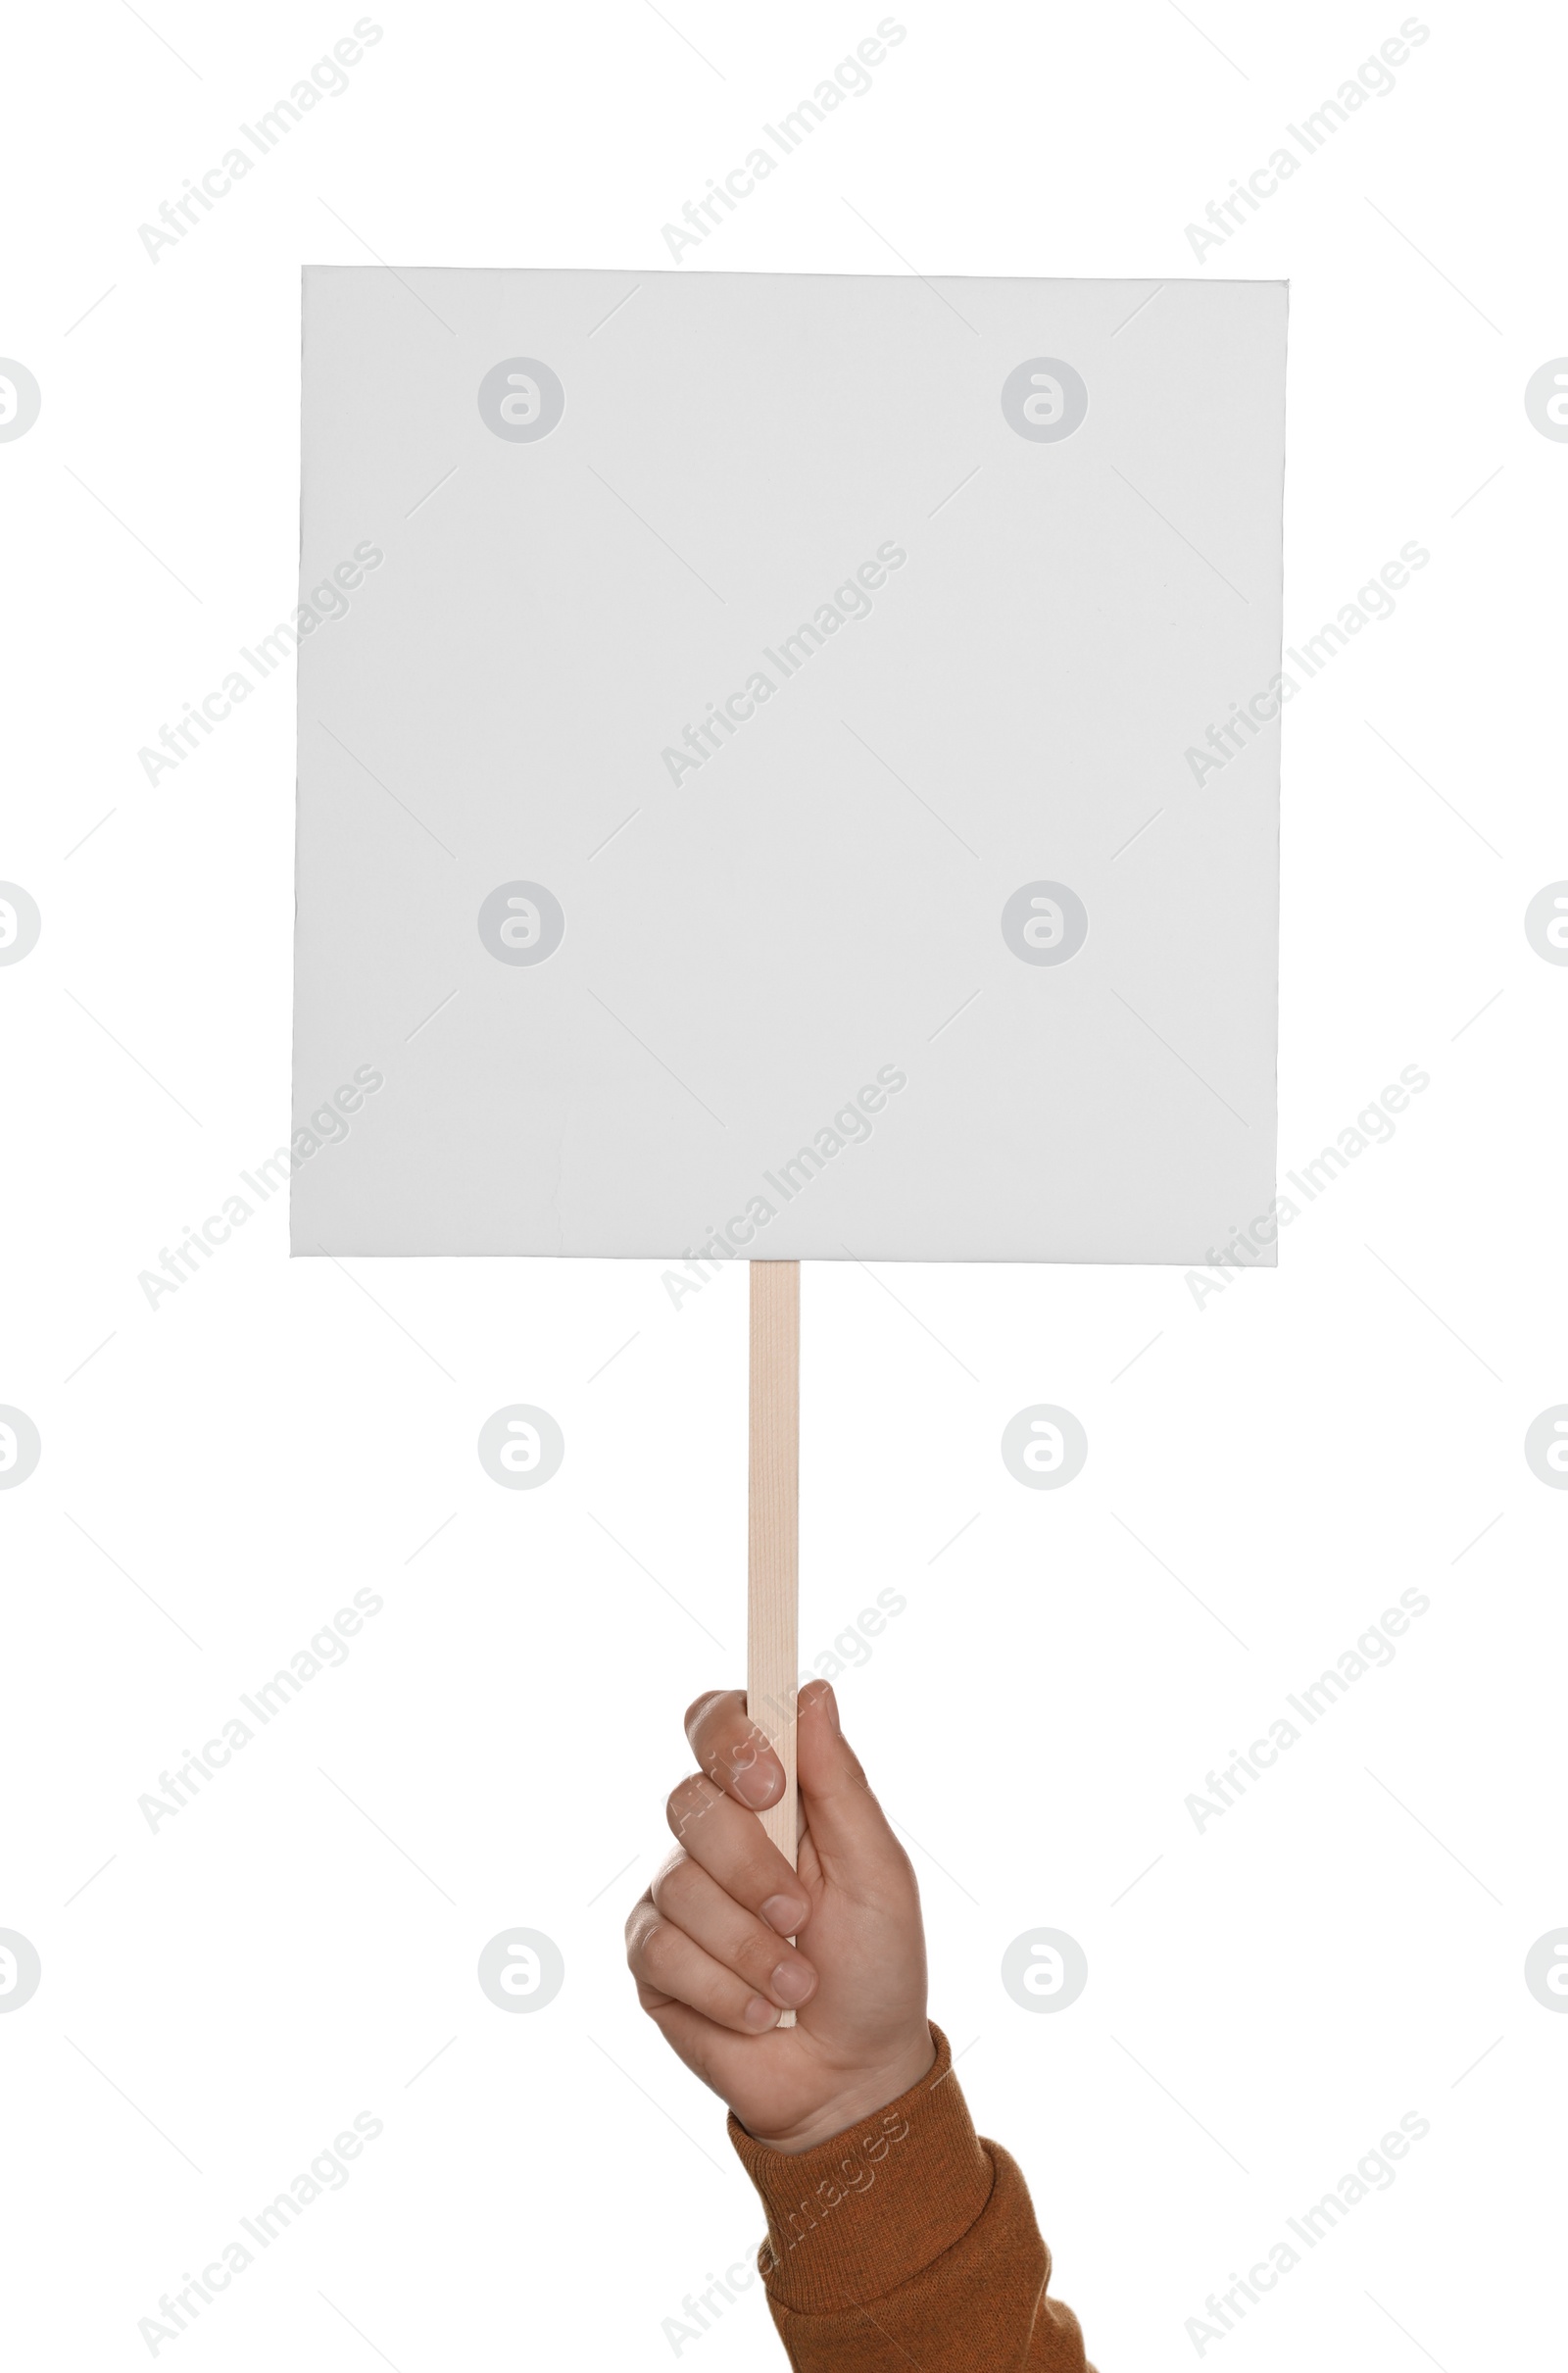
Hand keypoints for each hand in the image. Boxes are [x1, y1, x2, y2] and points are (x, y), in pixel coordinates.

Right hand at [625, 1679, 934, 2154]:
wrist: (851, 2075)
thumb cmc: (875, 1965)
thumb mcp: (876, 1871)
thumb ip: (839, 1782)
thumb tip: (811, 1691)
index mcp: (772, 1796)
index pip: (717, 1722)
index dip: (728, 1737)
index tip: (768, 1785)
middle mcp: (716, 1834)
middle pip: (690, 1802)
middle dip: (752, 1869)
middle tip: (798, 1913)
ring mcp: (678, 1894)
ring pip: (680, 1885)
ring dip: (751, 1946)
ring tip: (796, 1979)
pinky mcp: (652, 1958)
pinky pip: (662, 1949)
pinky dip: (725, 1988)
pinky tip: (760, 2011)